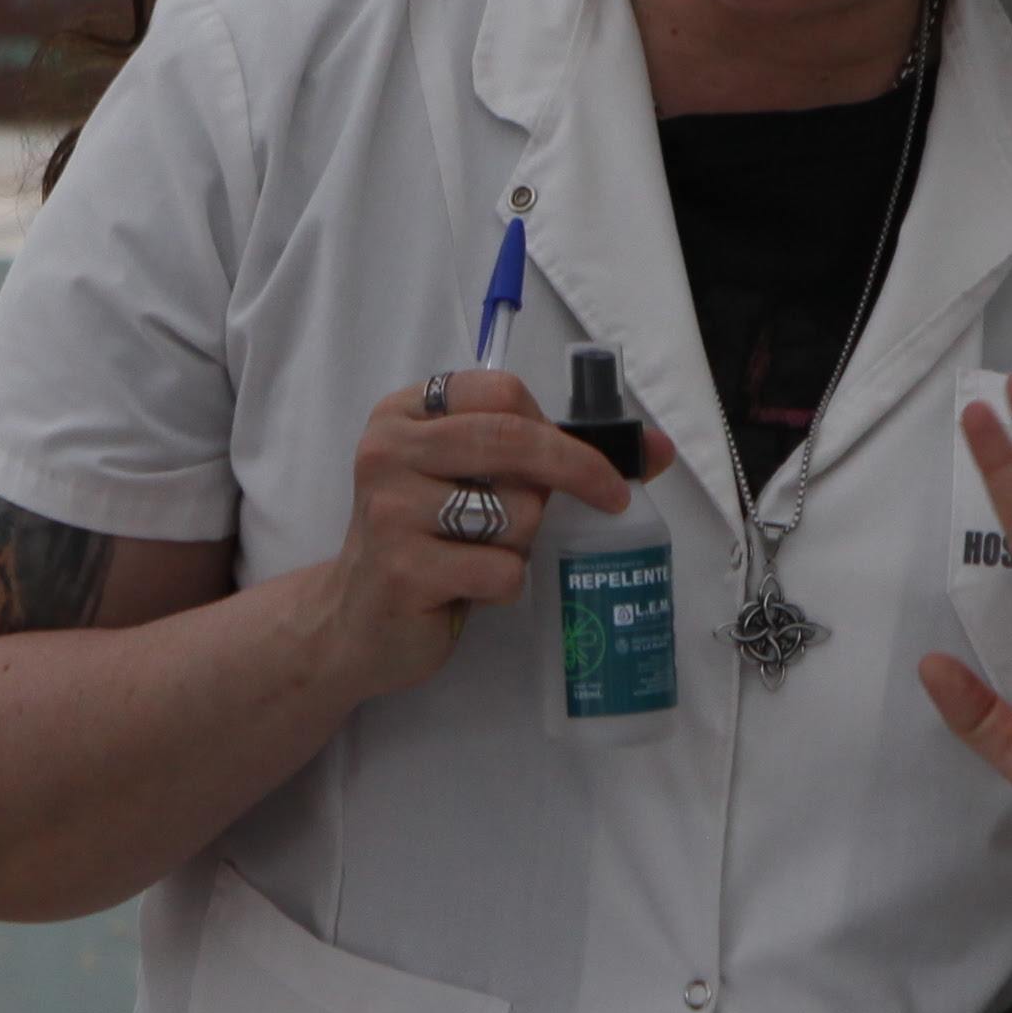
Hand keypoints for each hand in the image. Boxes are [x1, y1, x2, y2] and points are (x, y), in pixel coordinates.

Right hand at [299, 371, 632, 703]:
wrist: (354, 620)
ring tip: (484, 554)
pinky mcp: (403, 570)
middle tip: (610, 500)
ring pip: (517, 511)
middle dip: (577, 471)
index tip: (597, 465)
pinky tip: (471, 589)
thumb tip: (658, 449)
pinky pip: (502, 568)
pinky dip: (505, 585)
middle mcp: (388, 452)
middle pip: (514, 440)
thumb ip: (546, 454)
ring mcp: (391, 511)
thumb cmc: (427, 542)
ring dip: (524, 541)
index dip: (561, 429)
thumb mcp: (471, 482)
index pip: (502, 393)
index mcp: (404, 414)